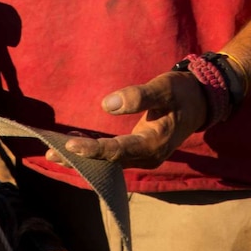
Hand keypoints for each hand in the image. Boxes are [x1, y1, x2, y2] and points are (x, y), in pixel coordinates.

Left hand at [51, 71, 207, 168]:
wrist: (200, 101)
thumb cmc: (182, 92)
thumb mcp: (164, 88)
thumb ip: (139, 96)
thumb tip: (108, 105)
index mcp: (153, 145)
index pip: (117, 152)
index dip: (93, 150)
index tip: (69, 145)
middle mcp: (146, 158)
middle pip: (108, 162)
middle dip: (79, 159)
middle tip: (50, 152)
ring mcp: (143, 157)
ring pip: (108, 162)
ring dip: (83, 158)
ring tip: (54, 150)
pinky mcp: (139, 151)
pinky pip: (113, 156)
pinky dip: (93, 152)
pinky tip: (75, 143)